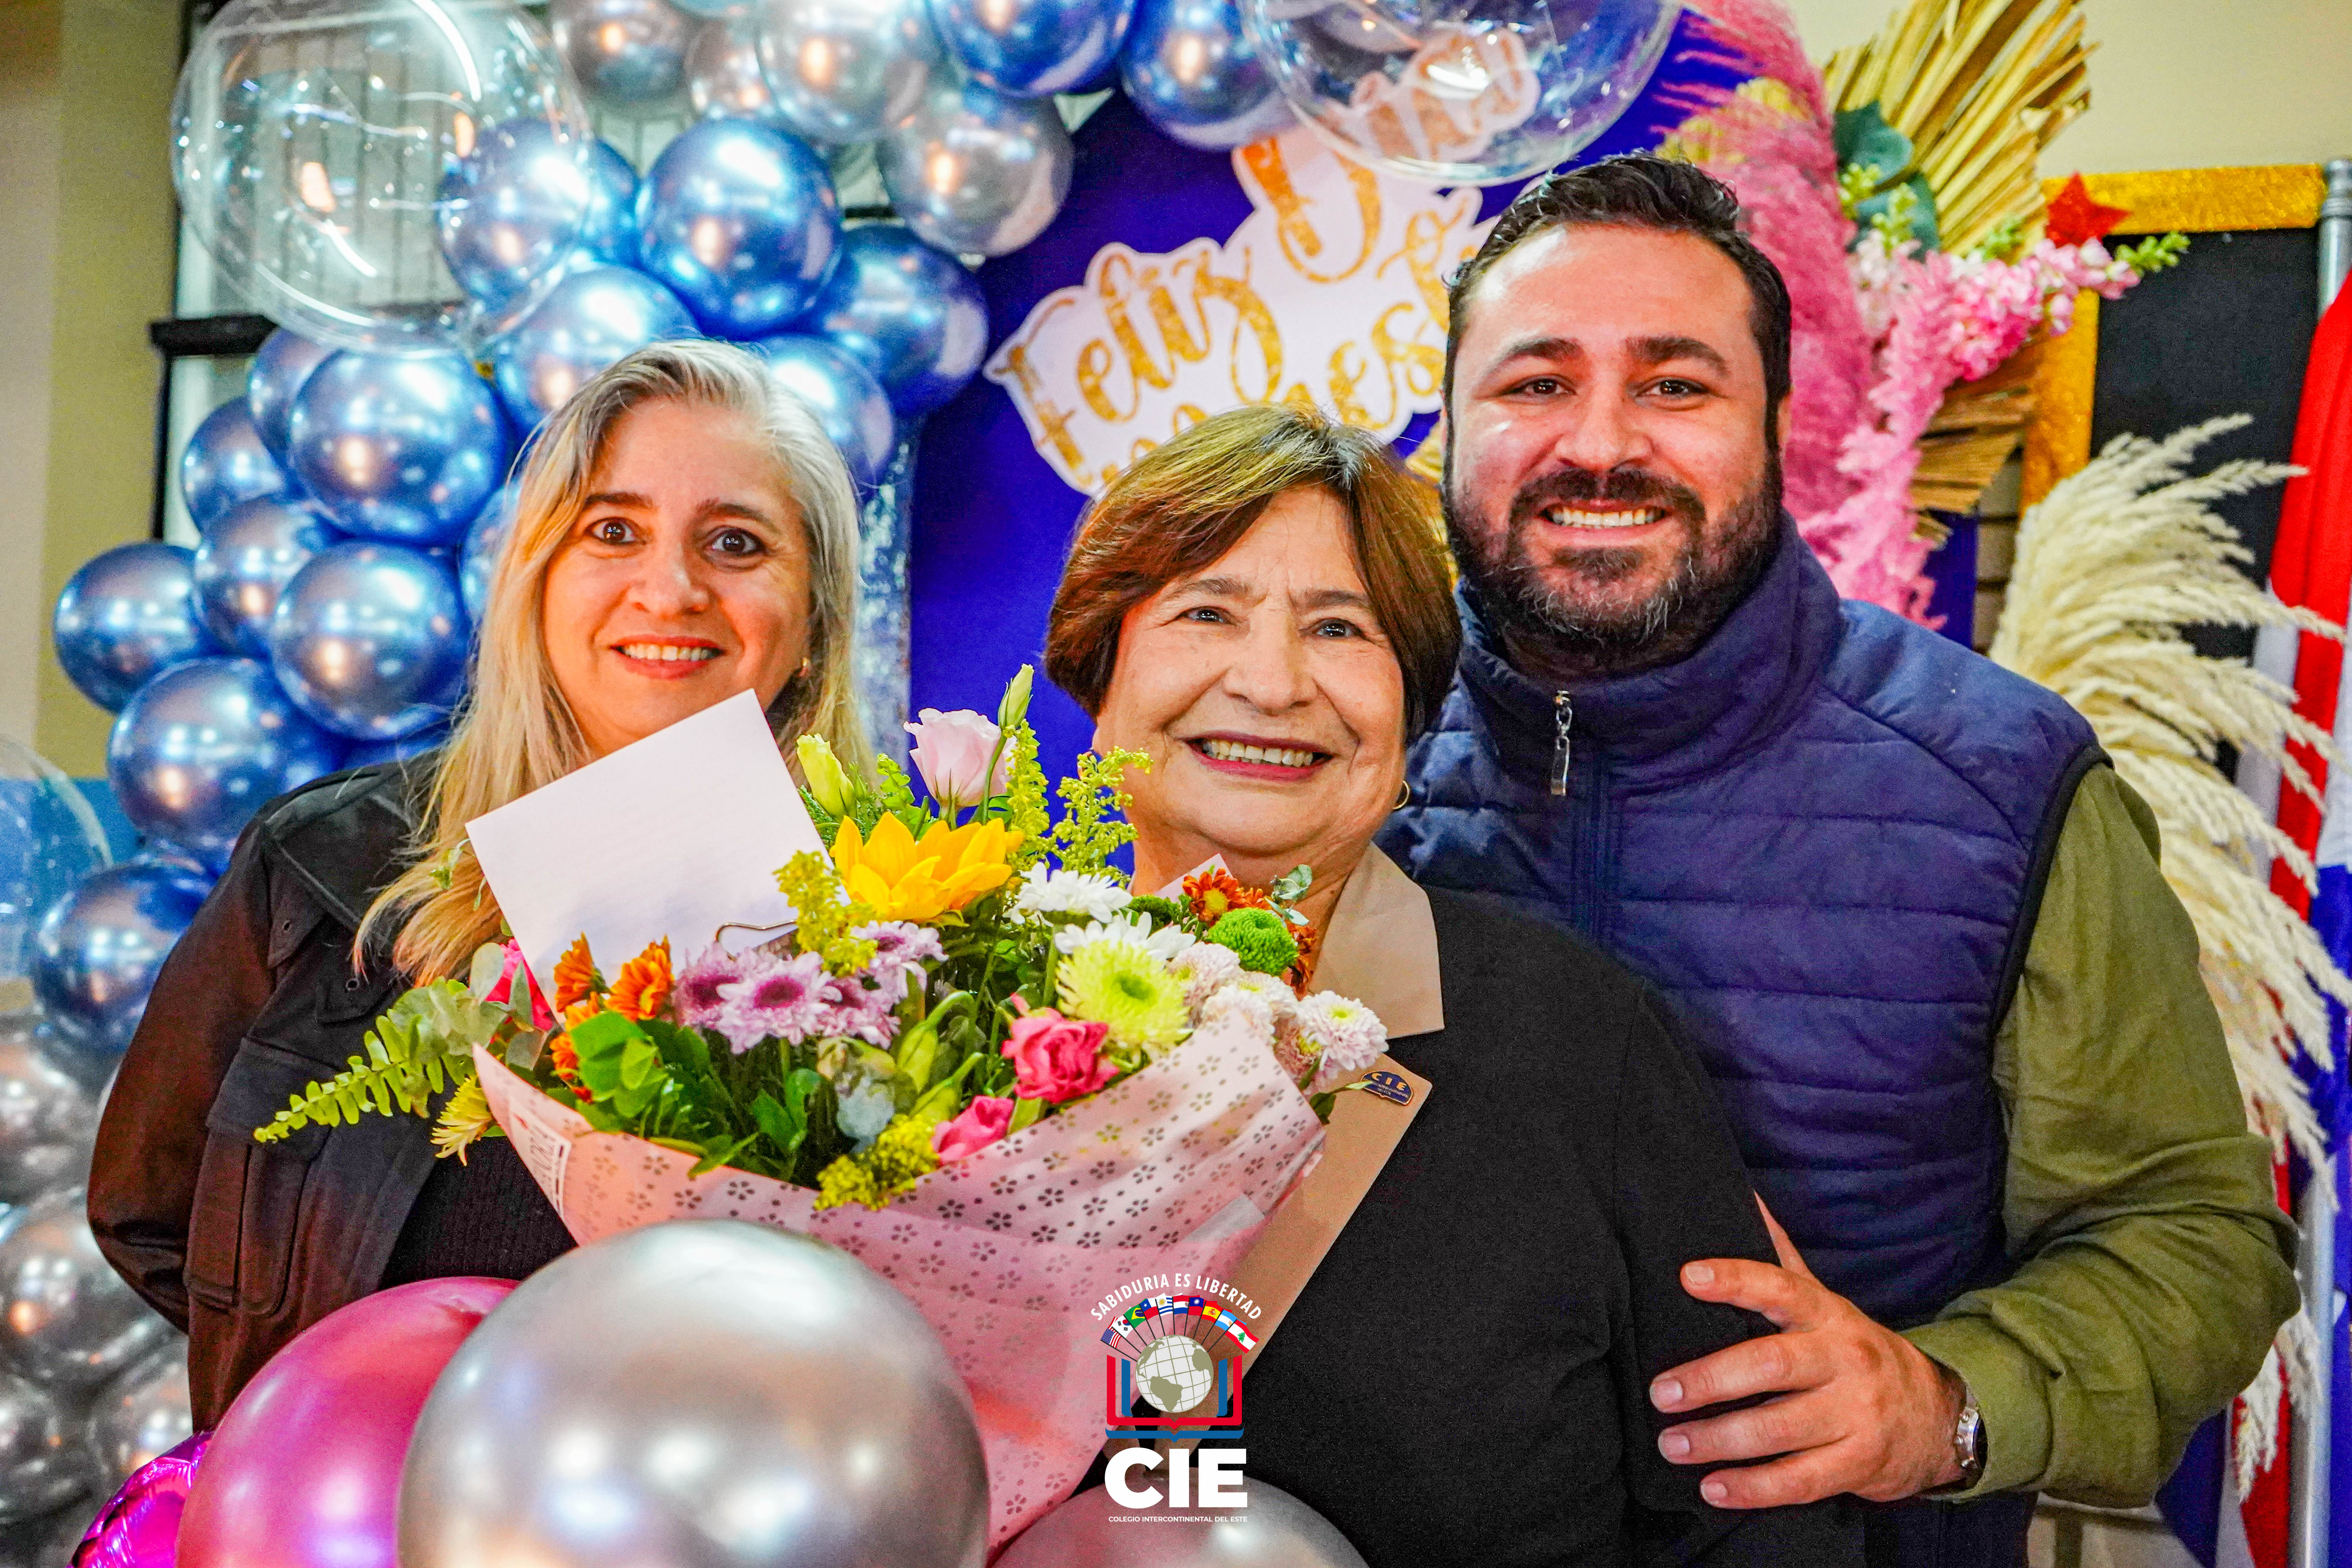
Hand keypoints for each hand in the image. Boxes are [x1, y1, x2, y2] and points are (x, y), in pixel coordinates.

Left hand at [1650, 1201, 1966, 1506]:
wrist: (1938, 1415)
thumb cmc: (1854, 1352)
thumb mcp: (1824, 1302)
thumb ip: (1778, 1256)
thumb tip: (1739, 1194)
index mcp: (1827, 1314)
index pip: (1778, 1286)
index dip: (1734, 1280)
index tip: (1688, 1277)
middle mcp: (1843, 1360)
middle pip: (1771, 1364)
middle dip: (1710, 1380)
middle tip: (1661, 1393)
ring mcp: (1856, 1414)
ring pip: (1779, 1428)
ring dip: (1719, 1440)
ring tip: (1672, 1444)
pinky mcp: (1860, 1464)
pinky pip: (1799, 1481)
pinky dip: (1753, 1488)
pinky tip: (1713, 1488)